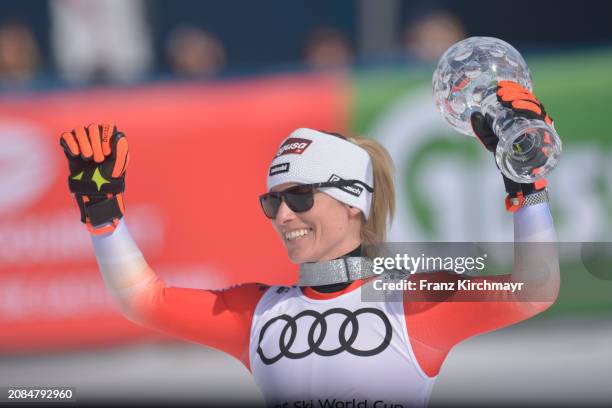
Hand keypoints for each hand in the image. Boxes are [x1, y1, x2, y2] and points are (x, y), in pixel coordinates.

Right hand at [60, 123, 128, 233]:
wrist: (95, 191)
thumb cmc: (110, 177)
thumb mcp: (119, 163)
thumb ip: (121, 148)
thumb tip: (117, 134)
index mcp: (110, 139)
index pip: (107, 126)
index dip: (106, 137)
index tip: (107, 154)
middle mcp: (96, 137)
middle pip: (92, 127)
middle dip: (95, 142)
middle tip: (98, 160)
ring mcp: (82, 141)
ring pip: (78, 130)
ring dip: (83, 143)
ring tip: (88, 158)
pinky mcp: (69, 147)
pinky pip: (66, 136)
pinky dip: (71, 143)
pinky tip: (76, 155)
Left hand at [470, 81, 549, 211]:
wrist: (517, 177)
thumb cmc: (506, 156)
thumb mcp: (490, 141)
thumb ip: (482, 130)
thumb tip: (473, 115)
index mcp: (523, 117)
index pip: (522, 97)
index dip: (513, 89)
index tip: (500, 87)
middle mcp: (534, 119)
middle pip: (529, 99)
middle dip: (515, 93)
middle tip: (502, 94)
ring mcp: (542, 127)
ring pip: (536, 107)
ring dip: (522, 100)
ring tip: (508, 100)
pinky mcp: (547, 135)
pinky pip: (543, 119)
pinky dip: (532, 112)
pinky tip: (521, 109)